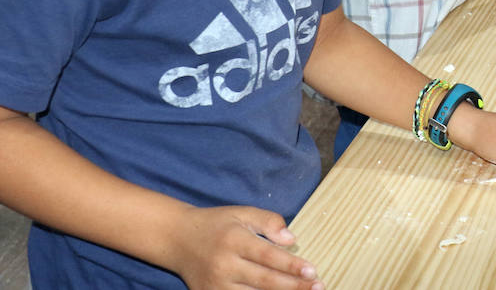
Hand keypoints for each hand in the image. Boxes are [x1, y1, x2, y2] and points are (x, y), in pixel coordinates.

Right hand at [168, 205, 322, 289]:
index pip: (268, 256)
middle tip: (318, 287)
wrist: (178, 239)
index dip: (291, 265)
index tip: (312, 271)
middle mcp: (225, 266)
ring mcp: (216, 285)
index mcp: (234, 241)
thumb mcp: (242, 213)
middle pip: (264, 281)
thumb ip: (268, 221)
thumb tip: (291, 239)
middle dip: (293, 286)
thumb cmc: (216, 224)